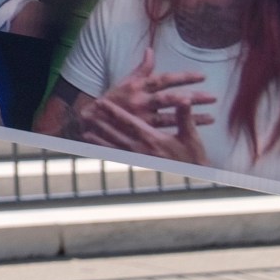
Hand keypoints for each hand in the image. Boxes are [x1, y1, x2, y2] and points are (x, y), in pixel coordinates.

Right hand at [75, 49, 212, 159]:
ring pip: (170, 117)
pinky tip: (195, 133)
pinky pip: (164, 132)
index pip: (164, 79)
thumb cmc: (114, 99)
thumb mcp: (125, 81)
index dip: (184, 77)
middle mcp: (140, 100)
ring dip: (192, 118)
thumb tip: (150, 50)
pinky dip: (179, 132)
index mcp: (138, 85)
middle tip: (213, 97)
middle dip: (192, 97)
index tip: (203, 76)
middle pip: (170, 98)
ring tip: (212, 118)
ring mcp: (141, 117)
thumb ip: (142, 68)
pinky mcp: (142, 131)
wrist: (94, 119)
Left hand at [78, 79, 211, 164]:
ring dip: (100, 140)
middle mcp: (142, 150)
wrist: (195, 180)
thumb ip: (184, 117)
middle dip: (101, 123)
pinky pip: (119, 160)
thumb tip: (184, 99)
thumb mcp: (191, 136)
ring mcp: (139, 160)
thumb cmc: (193, 157)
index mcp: (152, 139)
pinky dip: (107, 155)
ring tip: (85, 134)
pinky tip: (98, 153)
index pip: (129, 122)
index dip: (114, 112)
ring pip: (114, 148)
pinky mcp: (139, 167)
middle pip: (116, 134)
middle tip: (87, 114)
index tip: (102, 102)